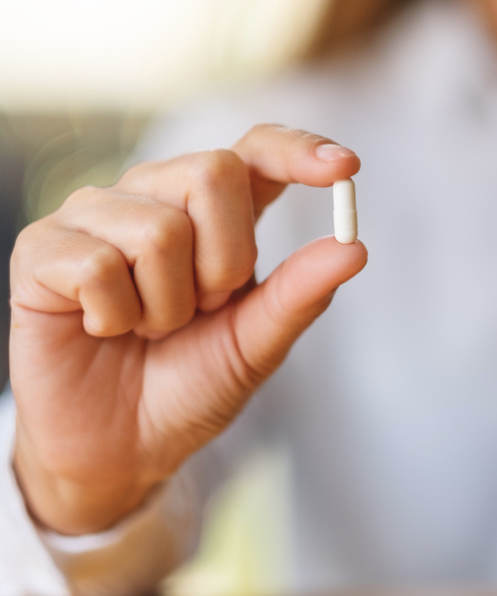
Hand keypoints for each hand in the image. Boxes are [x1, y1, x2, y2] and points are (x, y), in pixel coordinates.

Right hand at [10, 125, 366, 534]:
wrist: (122, 446)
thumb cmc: (191, 385)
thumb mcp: (256, 344)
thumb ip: (299, 294)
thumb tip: (354, 248)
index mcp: (215, 214)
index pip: (257, 151)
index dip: (299, 150)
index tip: (345, 168)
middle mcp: (156, 197)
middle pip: (213, 172)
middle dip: (223, 262)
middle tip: (201, 309)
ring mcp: (97, 216)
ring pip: (158, 229)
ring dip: (167, 305)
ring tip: (149, 327)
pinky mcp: (44, 247)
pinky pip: (98, 264)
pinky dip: (116, 316)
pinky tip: (105, 329)